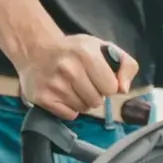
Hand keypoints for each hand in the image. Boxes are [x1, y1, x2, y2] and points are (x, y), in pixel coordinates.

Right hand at [13, 32, 136, 119]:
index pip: (111, 88)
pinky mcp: (42, 98)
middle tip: (84, 83)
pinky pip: (69, 115)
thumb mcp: (104, 47)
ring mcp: (54, 84)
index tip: (99, 78)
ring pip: (83, 109)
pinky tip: (63, 94)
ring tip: (73, 87)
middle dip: (95, 94)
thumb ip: (126, 65)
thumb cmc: (75, 50)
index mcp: (86, 53)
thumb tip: (124, 89)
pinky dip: (69, 109)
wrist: (36, 49)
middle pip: (97, 101)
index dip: (108, 86)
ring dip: (82, 102)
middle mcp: (69, 69)